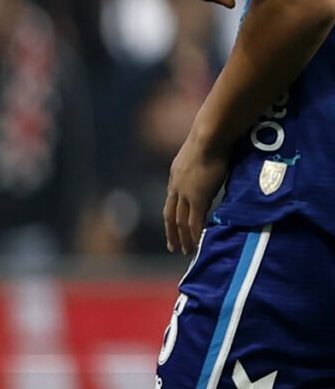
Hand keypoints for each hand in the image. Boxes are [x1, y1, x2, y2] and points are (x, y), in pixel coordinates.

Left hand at [164, 133, 235, 254]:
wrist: (210, 136)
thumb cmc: (212, 137)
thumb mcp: (202, 152)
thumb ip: (206, 162)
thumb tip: (217, 160)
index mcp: (177, 175)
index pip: (172, 200)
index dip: (172, 214)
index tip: (172, 226)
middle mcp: (176, 186)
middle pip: (171, 214)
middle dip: (172, 232)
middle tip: (173, 247)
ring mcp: (186, 193)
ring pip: (180, 221)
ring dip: (182, 237)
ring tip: (185, 251)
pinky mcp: (198, 198)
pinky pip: (194, 221)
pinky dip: (194, 234)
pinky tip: (196, 244)